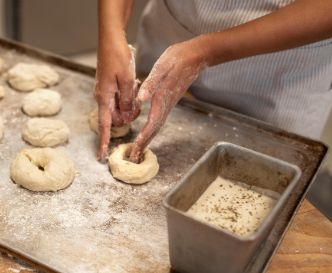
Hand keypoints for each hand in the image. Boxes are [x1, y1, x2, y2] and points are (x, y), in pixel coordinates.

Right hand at [94, 33, 140, 158]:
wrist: (111, 39)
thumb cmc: (117, 57)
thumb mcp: (126, 80)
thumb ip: (127, 101)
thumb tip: (127, 119)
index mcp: (104, 97)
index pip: (103, 125)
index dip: (103, 141)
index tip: (100, 156)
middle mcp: (103, 97)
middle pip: (114, 117)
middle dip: (126, 117)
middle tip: (138, 105)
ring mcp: (106, 91)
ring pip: (118, 108)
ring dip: (128, 106)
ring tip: (135, 90)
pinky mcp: (109, 86)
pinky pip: (119, 98)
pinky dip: (127, 97)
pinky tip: (133, 86)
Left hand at [130, 40, 207, 162]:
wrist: (197, 55)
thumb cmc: (178, 58)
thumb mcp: (162, 66)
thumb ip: (151, 82)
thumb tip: (142, 97)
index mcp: (162, 97)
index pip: (151, 123)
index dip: (143, 137)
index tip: (135, 149)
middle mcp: (166, 104)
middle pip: (154, 129)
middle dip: (144, 144)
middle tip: (134, 158)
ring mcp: (169, 103)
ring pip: (157, 126)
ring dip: (147, 139)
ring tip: (138, 150)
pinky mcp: (169, 100)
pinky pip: (159, 119)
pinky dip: (152, 129)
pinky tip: (147, 133)